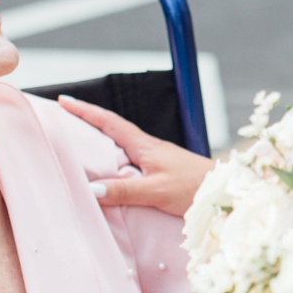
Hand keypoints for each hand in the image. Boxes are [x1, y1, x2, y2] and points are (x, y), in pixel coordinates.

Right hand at [59, 95, 213, 215]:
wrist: (229, 192)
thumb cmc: (196, 188)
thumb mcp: (156, 191)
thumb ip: (124, 191)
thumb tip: (90, 188)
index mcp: (145, 146)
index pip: (109, 122)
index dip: (85, 111)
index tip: (63, 100)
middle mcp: (149, 148)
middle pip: (113, 130)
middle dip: (88, 122)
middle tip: (64, 118)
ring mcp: (158, 159)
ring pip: (122, 146)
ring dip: (101, 142)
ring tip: (80, 145)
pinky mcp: (164, 172)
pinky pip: (132, 161)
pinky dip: (116, 160)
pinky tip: (112, 172)